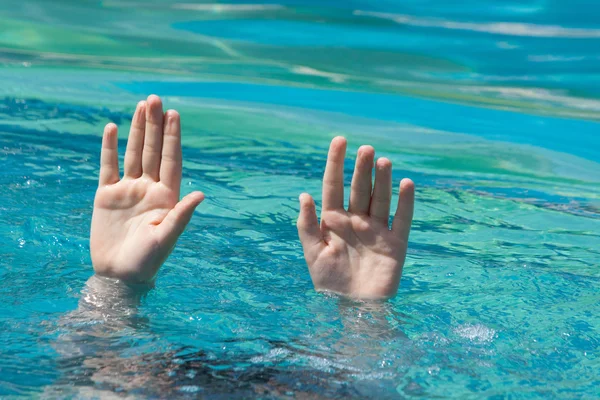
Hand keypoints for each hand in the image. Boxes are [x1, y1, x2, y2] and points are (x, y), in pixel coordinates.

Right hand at [90, 95, 203, 283]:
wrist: (119, 275)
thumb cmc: (147, 261)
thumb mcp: (166, 238)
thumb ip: (181, 215)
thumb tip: (201, 193)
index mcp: (167, 196)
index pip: (171, 160)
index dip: (172, 137)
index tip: (174, 114)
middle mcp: (149, 188)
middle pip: (152, 150)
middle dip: (154, 125)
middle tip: (155, 99)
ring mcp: (128, 189)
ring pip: (133, 153)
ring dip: (136, 130)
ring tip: (141, 106)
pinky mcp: (107, 195)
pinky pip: (109, 166)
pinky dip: (110, 148)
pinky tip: (113, 128)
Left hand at [297, 137, 414, 299]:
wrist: (352, 308)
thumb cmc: (329, 282)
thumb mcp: (313, 253)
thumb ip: (307, 225)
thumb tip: (304, 194)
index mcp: (334, 220)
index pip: (334, 186)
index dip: (336, 163)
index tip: (339, 140)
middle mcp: (356, 221)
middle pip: (360, 188)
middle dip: (362, 168)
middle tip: (366, 149)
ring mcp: (377, 230)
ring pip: (381, 198)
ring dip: (382, 180)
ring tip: (383, 161)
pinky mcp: (396, 243)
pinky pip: (402, 219)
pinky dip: (405, 202)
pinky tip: (406, 184)